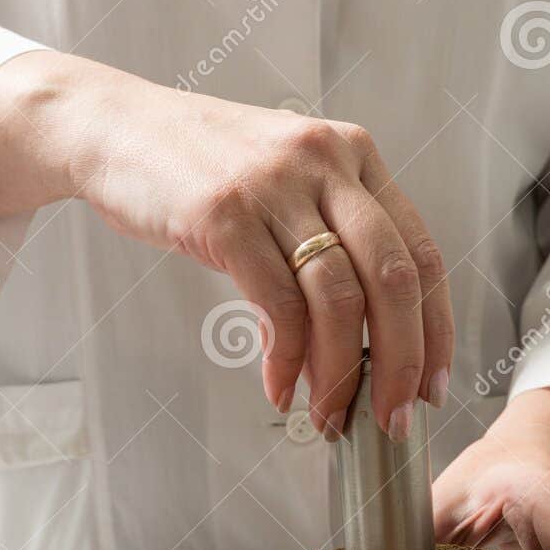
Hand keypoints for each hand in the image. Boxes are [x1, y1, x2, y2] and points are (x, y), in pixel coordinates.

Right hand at [0, 51, 453, 439]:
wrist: (113, 128)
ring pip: (339, 301)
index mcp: (354, 158)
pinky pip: (277, 306)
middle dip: (400, 365)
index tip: (431, 388)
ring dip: (338, 375)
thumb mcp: (286, 187)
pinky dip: (285, 361)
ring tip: (325, 416)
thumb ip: (330, 244)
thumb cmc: (201, 171)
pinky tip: (278, 386)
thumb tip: (366, 346)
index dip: (436, 331)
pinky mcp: (226, 213)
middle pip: (393, 281)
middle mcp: (326, 163)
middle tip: (389, 420)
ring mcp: (276, 185)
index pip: (422, 254)